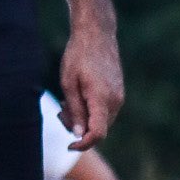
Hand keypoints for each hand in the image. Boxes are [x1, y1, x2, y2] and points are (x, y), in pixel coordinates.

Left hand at [59, 21, 123, 149]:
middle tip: (60, 112)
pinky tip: (77, 97)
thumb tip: (79, 134)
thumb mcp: (68, 83)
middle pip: (99, 129)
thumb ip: (74, 110)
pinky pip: (104, 110)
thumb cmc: (78, 56)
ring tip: (65, 102)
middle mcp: (115, 101)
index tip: (68, 145)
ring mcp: (119, 96)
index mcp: (101, 99)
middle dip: (78, 128)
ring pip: (101, 120)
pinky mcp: (118, 92)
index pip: (98, 134)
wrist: (96, 35)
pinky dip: (90, 110)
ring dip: (83, 118)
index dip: (83, 144)